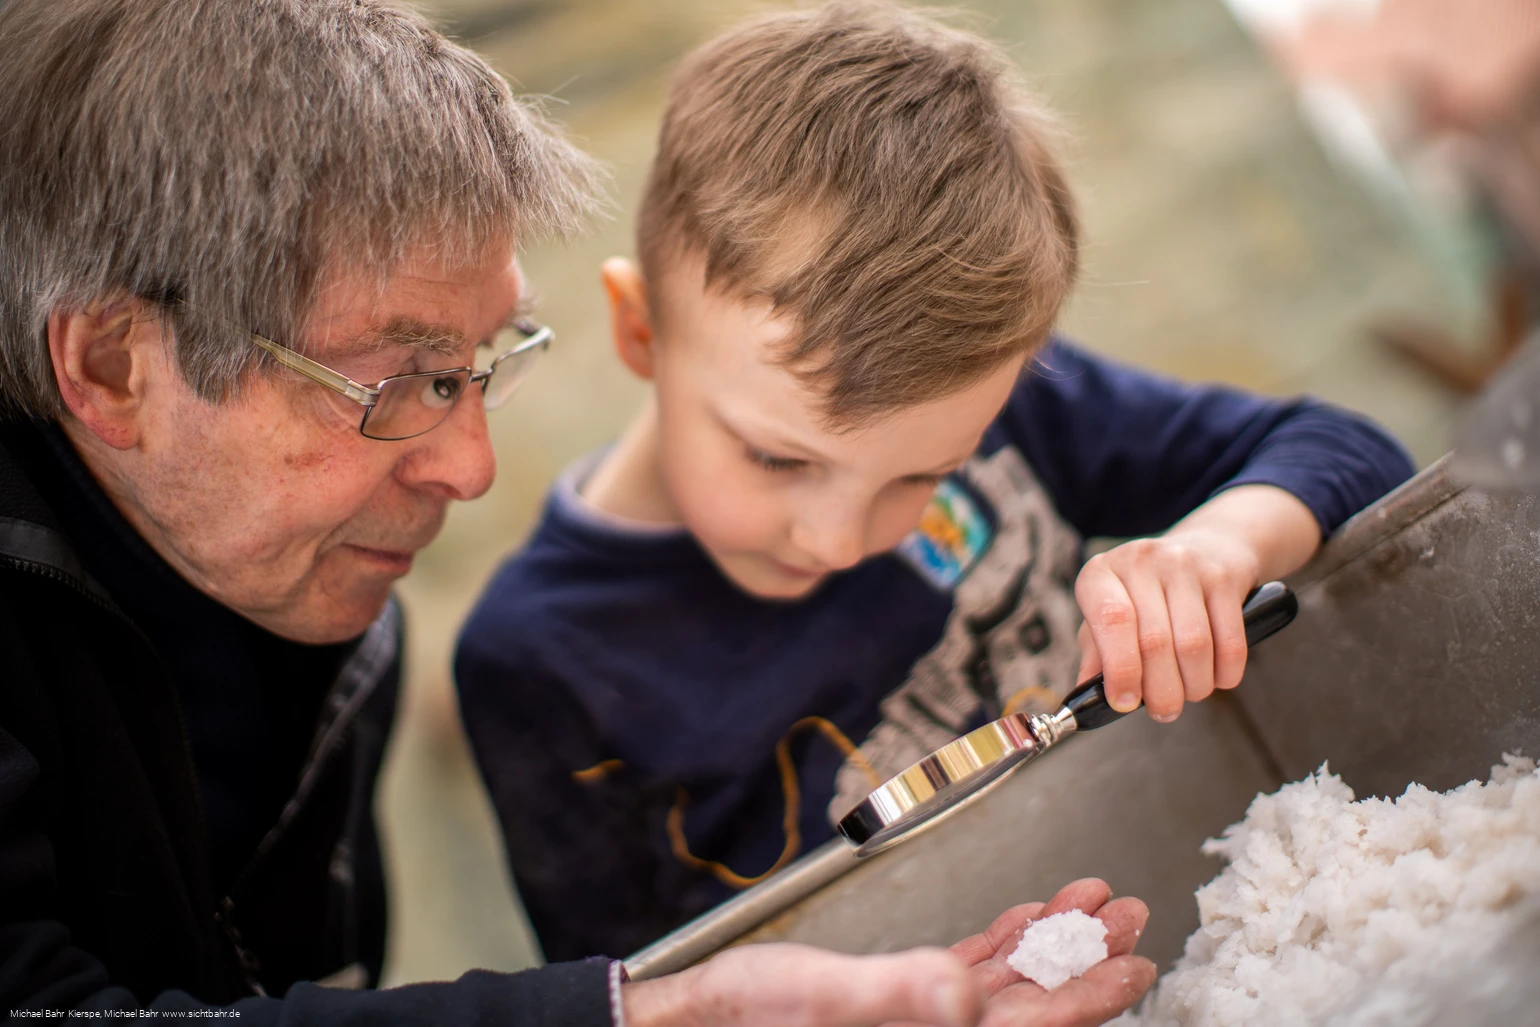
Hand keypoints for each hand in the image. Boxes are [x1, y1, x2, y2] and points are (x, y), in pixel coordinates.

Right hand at [620, 880, 1153, 1026]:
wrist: (699, 1020)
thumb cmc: (748, 1018)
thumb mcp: (823, 996)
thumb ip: (898, 991)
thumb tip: (965, 990)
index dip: (1089, 996)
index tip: (1134, 962)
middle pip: (1034, 1006)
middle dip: (1084, 958)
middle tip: (1129, 915)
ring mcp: (918, 1020)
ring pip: (1008, 986)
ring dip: (1049, 942)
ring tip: (1090, 904)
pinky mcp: (897, 999)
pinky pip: (965, 973)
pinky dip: (999, 942)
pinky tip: (1024, 916)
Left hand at [1074, 484, 1318, 721]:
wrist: (1207, 547)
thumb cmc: (1146, 593)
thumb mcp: (1111, 612)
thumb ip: (1096, 652)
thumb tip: (1084, 696)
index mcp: (1102, 573)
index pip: (1112, 621)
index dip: (1121, 669)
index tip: (1125, 702)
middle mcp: (1140, 561)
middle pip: (1155, 641)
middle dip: (1161, 690)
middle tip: (1164, 710)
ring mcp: (1185, 564)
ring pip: (1194, 645)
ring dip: (1194, 685)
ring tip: (1190, 693)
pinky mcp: (1224, 577)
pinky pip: (1230, 640)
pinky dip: (1225, 672)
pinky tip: (1217, 679)